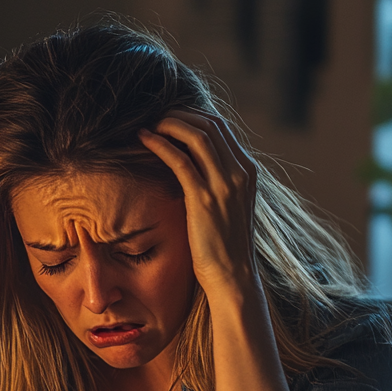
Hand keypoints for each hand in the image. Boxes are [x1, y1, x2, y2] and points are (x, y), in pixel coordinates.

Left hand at [139, 110, 257, 296]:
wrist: (232, 275)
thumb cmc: (223, 245)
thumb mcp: (226, 206)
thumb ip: (217, 183)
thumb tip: (193, 168)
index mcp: (247, 171)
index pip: (221, 128)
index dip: (192, 117)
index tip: (169, 118)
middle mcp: (240, 172)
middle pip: (210, 125)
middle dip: (179, 115)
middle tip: (155, 117)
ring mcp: (224, 184)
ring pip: (197, 136)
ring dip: (169, 124)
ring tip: (148, 125)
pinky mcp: (204, 198)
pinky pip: (181, 161)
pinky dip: (160, 145)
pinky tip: (144, 139)